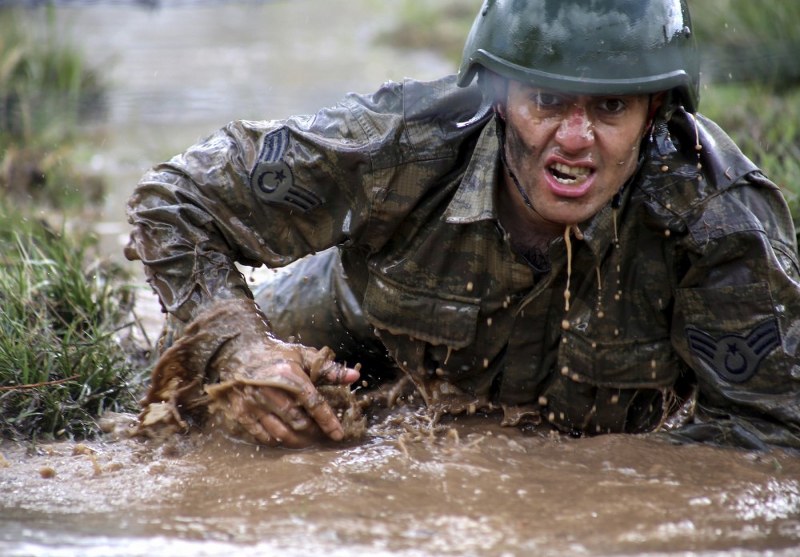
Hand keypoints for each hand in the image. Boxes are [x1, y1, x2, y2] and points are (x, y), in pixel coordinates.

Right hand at [208, 342, 359, 446]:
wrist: (239, 351)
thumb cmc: (277, 355)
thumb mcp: (303, 356)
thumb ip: (329, 369)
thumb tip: (355, 377)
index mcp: (288, 375)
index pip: (313, 403)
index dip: (328, 421)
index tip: (338, 434)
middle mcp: (270, 390)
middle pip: (298, 421)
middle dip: (313, 432)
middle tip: (321, 436)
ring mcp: (253, 403)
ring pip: (280, 432)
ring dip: (297, 440)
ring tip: (306, 440)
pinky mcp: (241, 412)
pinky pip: (262, 435)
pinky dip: (276, 440)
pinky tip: (284, 438)